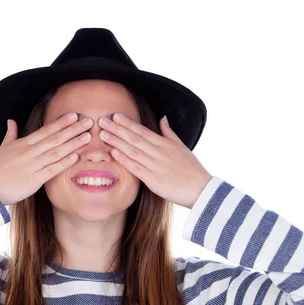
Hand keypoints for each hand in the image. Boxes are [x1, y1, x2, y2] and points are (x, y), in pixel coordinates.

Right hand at [0, 113, 93, 205]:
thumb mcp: (2, 148)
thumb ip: (10, 135)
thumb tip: (11, 121)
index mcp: (23, 144)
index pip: (45, 131)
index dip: (60, 123)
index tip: (74, 115)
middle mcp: (29, 152)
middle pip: (55, 138)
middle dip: (73, 129)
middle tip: (88, 122)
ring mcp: (32, 165)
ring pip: (56, 152)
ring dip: (73, 144)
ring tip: (88, 137)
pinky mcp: (34, 180)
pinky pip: (52, 169)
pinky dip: (64, 162)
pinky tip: (76, 157)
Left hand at [98, 113, 212, 208]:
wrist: (201, 189)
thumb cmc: (192, 169)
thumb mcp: (182, 146)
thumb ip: (169, 133)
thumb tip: (162, 118)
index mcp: (165, 144)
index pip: (142, 131)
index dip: (128, 123)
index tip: (115, 115)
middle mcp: (159, 152)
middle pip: (134, 138)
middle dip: (117, 128)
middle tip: (102, 120)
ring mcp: (155, 165)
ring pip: (132, 150)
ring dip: (116, 141)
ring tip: (102, 134)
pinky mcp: (153, 179)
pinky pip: (136, 167)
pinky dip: (124, 159)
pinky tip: (113, 153)